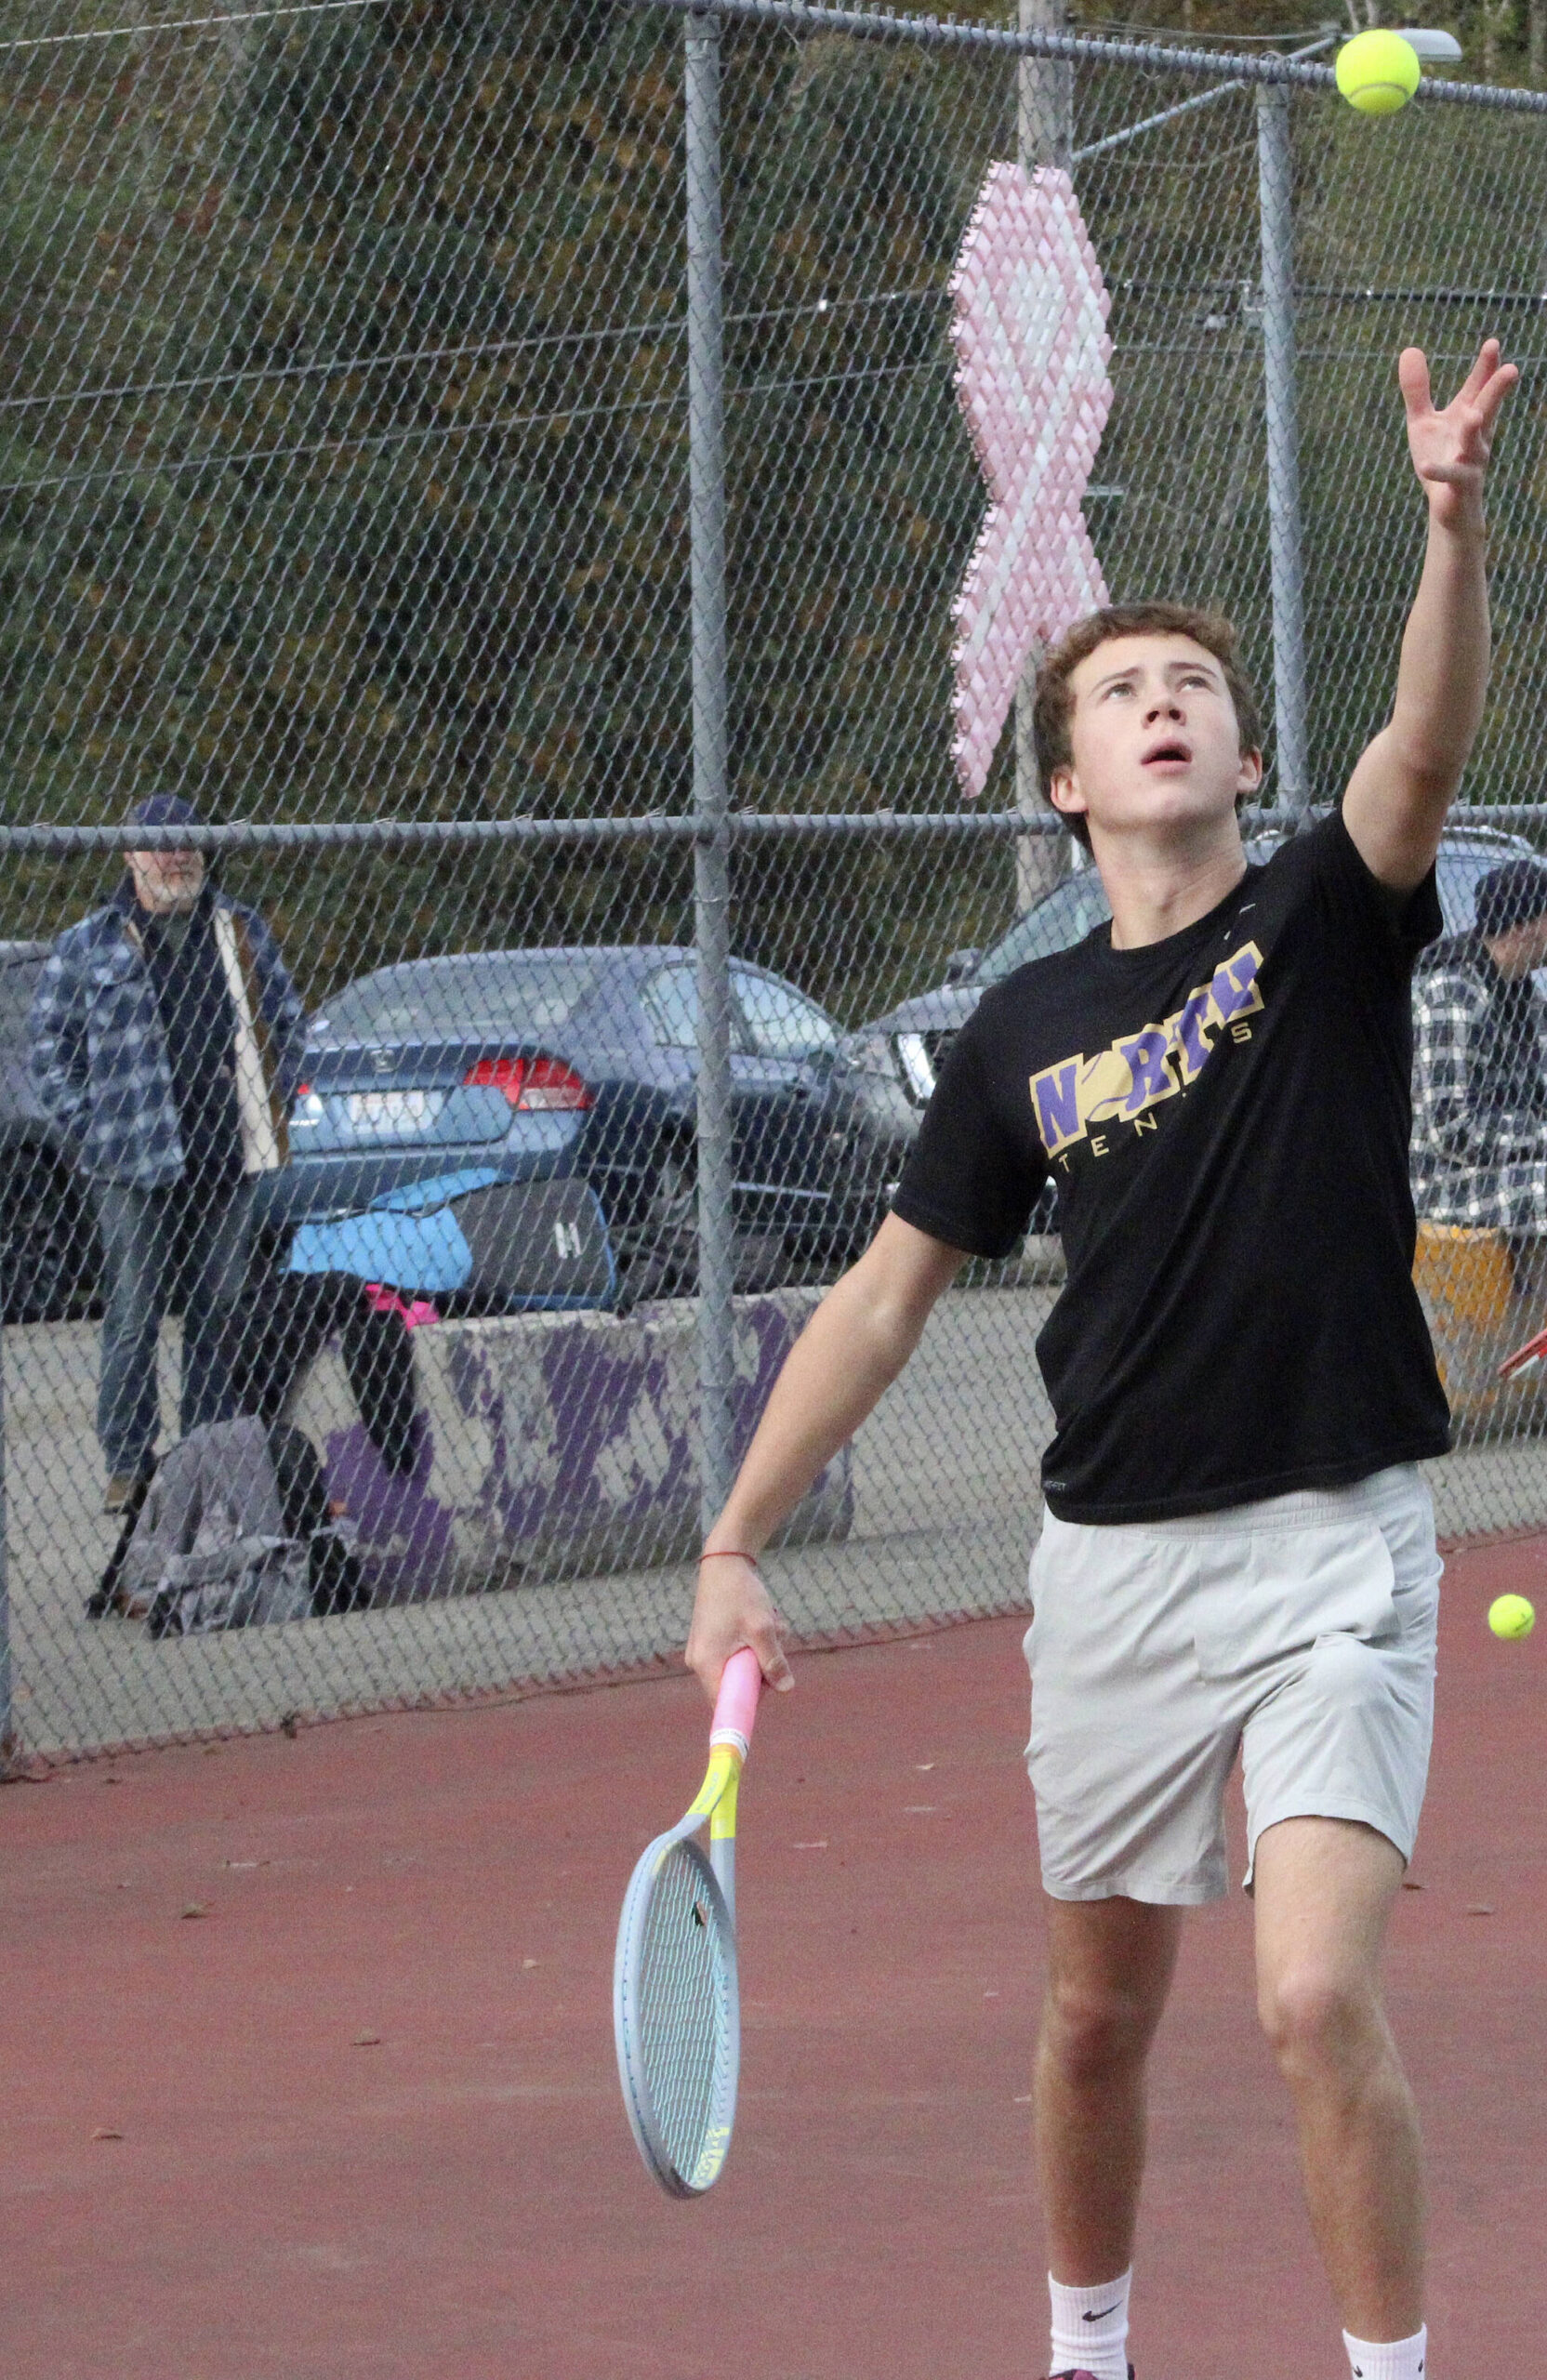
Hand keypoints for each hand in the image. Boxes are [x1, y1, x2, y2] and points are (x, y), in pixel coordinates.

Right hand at [685, 1551, 793, 1700]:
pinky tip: (763, 1621)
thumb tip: (786, 1688)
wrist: (725, 1562)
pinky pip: (737, 1654)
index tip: (768, 1692)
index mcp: (706, 1664)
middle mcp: (699, 1662)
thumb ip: (773, 1661)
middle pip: (736, 1686)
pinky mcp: (711, 1641)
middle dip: (762, 1670)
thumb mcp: (762, 1629)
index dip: (747, 1705)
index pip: (724, 1703)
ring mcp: (704, 1651)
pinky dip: (754, 1642)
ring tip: (771, 1625)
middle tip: (774, 1644)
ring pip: (740, 1667)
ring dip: (762, 1652)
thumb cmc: (740, 1594)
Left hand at [1399, 339, 1516, 533]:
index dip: (1486, 368)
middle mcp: (1475, 436)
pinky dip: (1440, 471)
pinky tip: (1425, 466)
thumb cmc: (1440, 457)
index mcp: (1467, 416)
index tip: (1493, 344)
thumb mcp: (1424, 422)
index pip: (1479, 388)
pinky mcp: (1458, 487)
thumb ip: (1417, 391)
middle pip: (1487, 410)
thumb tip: (1409, 348)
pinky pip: (1450, 477)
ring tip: (1473, 415)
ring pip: (1475, 444)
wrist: (1449, 507)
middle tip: (1512, 370)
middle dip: (1496, 391)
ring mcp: (1470, 461)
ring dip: (1474, 431)